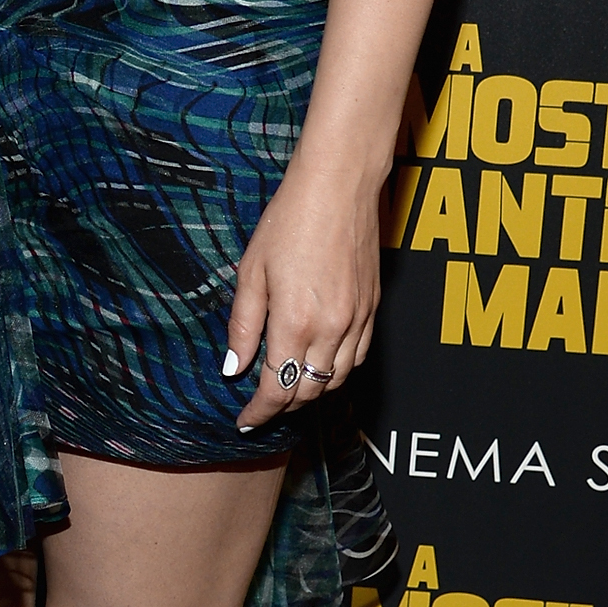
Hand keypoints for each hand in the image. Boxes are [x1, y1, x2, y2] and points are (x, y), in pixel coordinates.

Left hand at [222, 166, 379, 433]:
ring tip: (289, 390)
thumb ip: (244, 325)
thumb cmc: (290, 220)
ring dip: (312, 392)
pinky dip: (338, 371)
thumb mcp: (251, 271)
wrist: (340, 185)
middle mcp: (332, 328)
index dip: (260, 411)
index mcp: (296, 322)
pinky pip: (359, 356)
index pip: (278, 389)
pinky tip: (320, 364)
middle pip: (309, 391)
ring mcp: (358, 319)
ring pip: (337, 379)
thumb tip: (234, 367)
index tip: (245, 421)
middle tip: (262, 407)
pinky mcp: (374, 307)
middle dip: (284, 406)